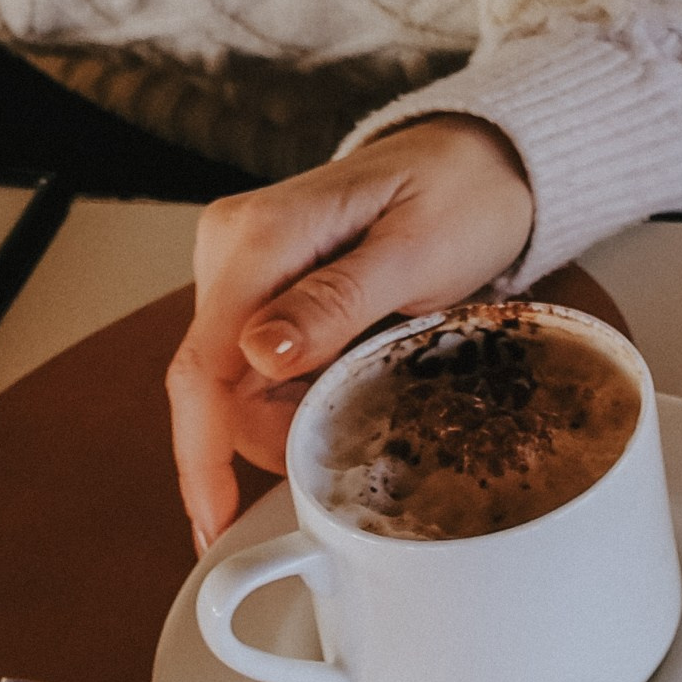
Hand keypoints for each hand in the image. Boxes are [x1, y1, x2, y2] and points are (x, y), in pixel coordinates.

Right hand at [166, 119, 534, 551]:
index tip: (216, 523)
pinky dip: (302, 391)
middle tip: (350, 445)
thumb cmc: (459, 191)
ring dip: (293, 413)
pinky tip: (351, 375)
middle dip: (272, 434)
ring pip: (238, 385)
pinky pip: (260, 367)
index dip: (203, 456)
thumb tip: (258, 354)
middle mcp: (233, 246)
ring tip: (369, 388)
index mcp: (263, 233)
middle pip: (218, 385)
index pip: (205, 364)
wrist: (478, 158)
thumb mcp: (418, 249)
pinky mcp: (259, 286)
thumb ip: (338, 300)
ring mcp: (241, 266)